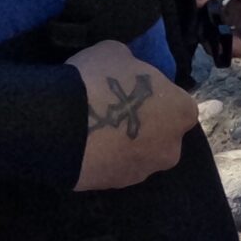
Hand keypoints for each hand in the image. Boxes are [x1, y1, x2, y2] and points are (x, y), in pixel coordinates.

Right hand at [66, 41, 199, 190]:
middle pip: (161, 135)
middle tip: (116, 114)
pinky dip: (104, 161)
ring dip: (124, 146)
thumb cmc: (97, 82)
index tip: (134, 94)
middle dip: (144, 127)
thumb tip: (127, 69)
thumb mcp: (116, 53)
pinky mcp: (114, 187)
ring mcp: (143, 171)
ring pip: (138, 155)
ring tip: (95, 132)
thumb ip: (132, 65)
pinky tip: (85, 148)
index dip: (156, 98)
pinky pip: (113, 170)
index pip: (176, 105)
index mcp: (182, 111)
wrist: (58, 125)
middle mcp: (171, 147)